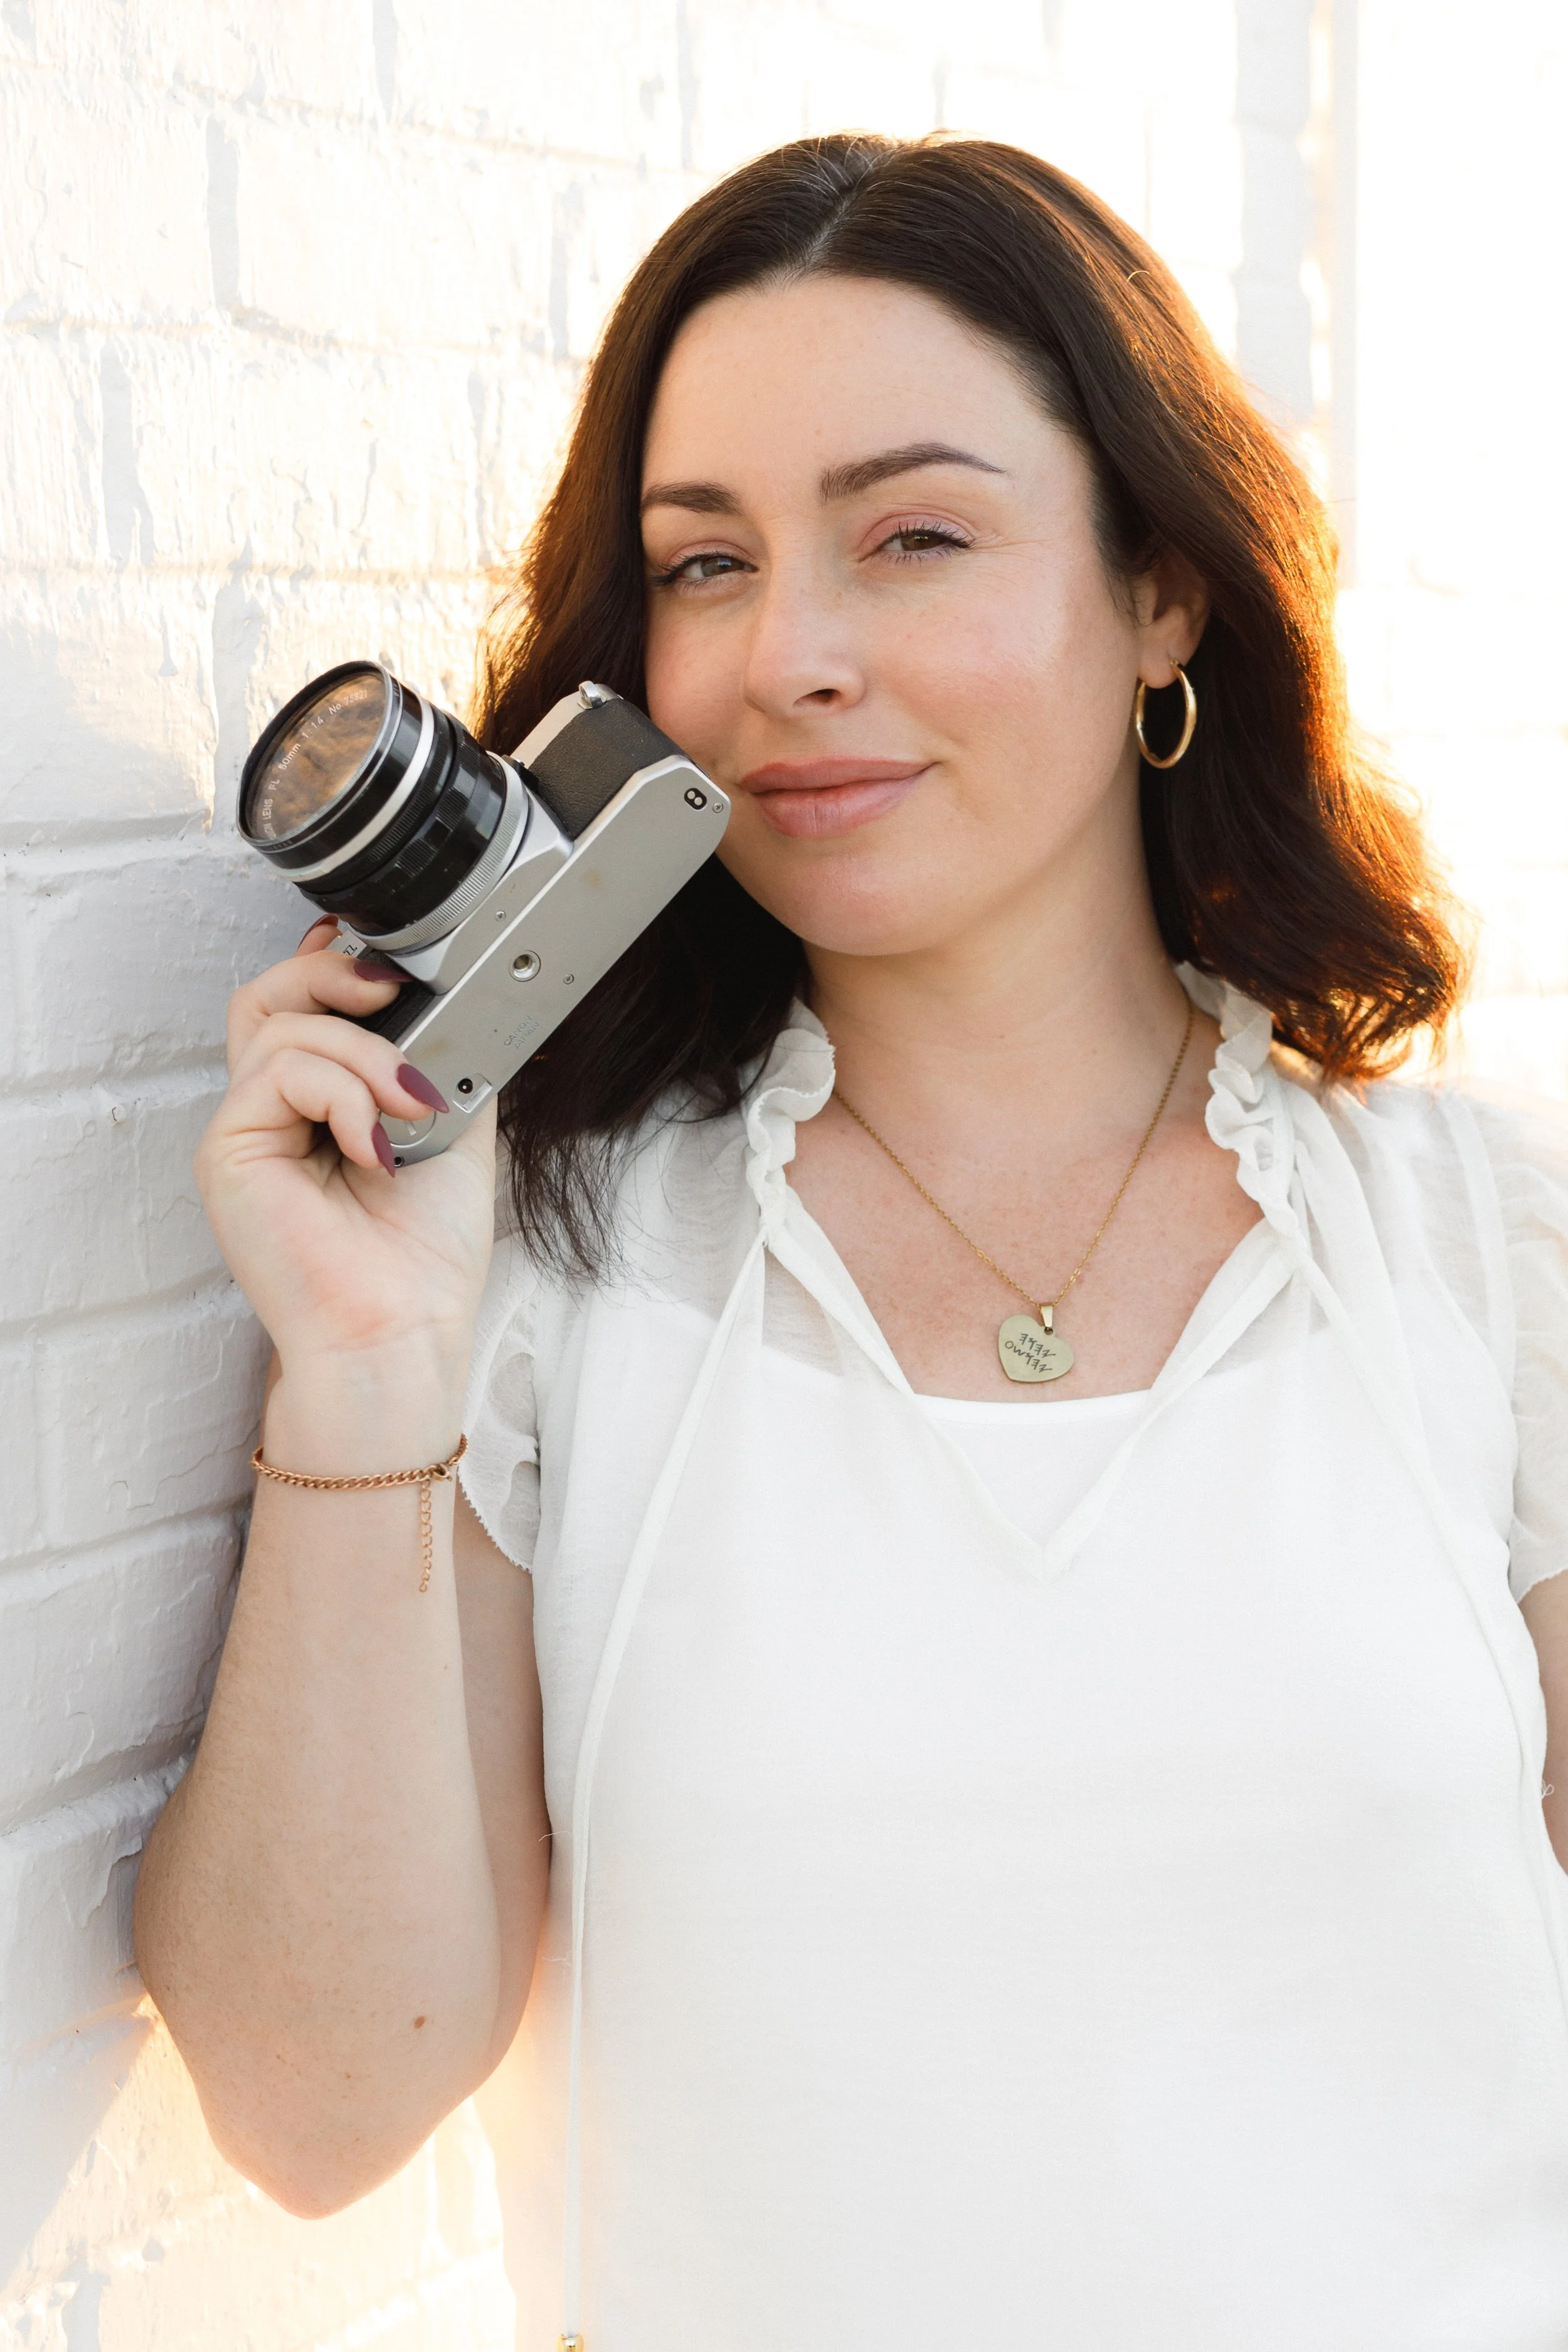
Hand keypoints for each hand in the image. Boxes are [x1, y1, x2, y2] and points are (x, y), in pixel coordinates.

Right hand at [196, 919, 497, 1391]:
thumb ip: (440, 1064)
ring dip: (364, 1054)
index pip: (300, 1009)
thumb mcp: (453, 1132)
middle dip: (333, 975)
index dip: (330, 966)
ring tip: (410, 1109)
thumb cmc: (423, 1260)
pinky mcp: (230, 1149)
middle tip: (394, 993)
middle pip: (270, 997)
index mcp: (318, 1108)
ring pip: (284, 1027)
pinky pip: (281, 1072)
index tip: (387, 961)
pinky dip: (343, 1094)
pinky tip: (376, 1145)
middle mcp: (273, 1114)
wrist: (399, 1333)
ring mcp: (246, 1130)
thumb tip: (453, 1009)